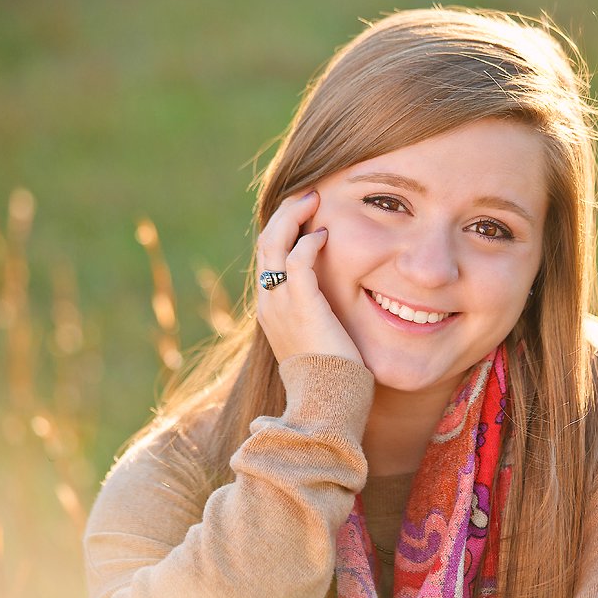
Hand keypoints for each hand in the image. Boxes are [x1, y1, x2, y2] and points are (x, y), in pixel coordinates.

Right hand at [255, 191, 362, 364]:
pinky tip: (325, 233)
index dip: (282, 227)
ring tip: (314, 199)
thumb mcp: (317, 339)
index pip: (267, 255)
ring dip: (293, 216)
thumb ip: (317, 314)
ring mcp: (280, 303)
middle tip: (308, 194)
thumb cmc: (330, 376)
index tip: (304, 211)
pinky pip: (297, 261)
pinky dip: (308, 241)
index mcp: (270, 308)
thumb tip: (332, 301)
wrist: (325, 404)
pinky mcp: (301, 306)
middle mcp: (268, 302)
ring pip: (274, 243)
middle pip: (265, 241)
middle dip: (285, 212)